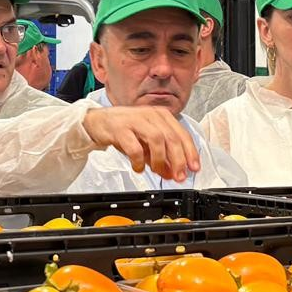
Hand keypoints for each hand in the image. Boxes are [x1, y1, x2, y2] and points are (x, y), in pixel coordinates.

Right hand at [84, 107, 199, 182]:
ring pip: (157, 140)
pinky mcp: (121, 128)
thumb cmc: (124, 131)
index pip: (182, 134)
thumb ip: (162, 158)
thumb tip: (174, 174)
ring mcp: (136, 120)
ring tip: (156, 171)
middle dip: (178, 160)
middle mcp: (151, 115)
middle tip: (179, 176)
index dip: (190, 153)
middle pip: (172, 138)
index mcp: (162, 116)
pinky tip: (138, 168)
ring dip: (160, 160)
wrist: (97, 122)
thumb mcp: (147, 144)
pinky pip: (135, 147)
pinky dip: (139, 161)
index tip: (194, 168)